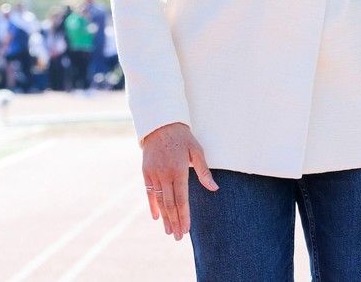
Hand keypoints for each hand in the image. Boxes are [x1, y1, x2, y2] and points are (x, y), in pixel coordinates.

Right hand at [142, 122, 217, 238]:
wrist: (161, 124)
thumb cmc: (183, 137)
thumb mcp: (196, 151)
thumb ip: (204, 171)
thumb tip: (214, 188)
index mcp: (178, 170)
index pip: (181, 199)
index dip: (184, 215)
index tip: (186, 229)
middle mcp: (164, 174)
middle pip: (170, 204)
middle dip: (175, 221)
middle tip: (178, 237)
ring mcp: (153, 174)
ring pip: (159, 201)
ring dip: (164, 217)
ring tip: (168, 231)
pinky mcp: (146, 173)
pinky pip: (148, 193)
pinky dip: (152, 206)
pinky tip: (157, 217)